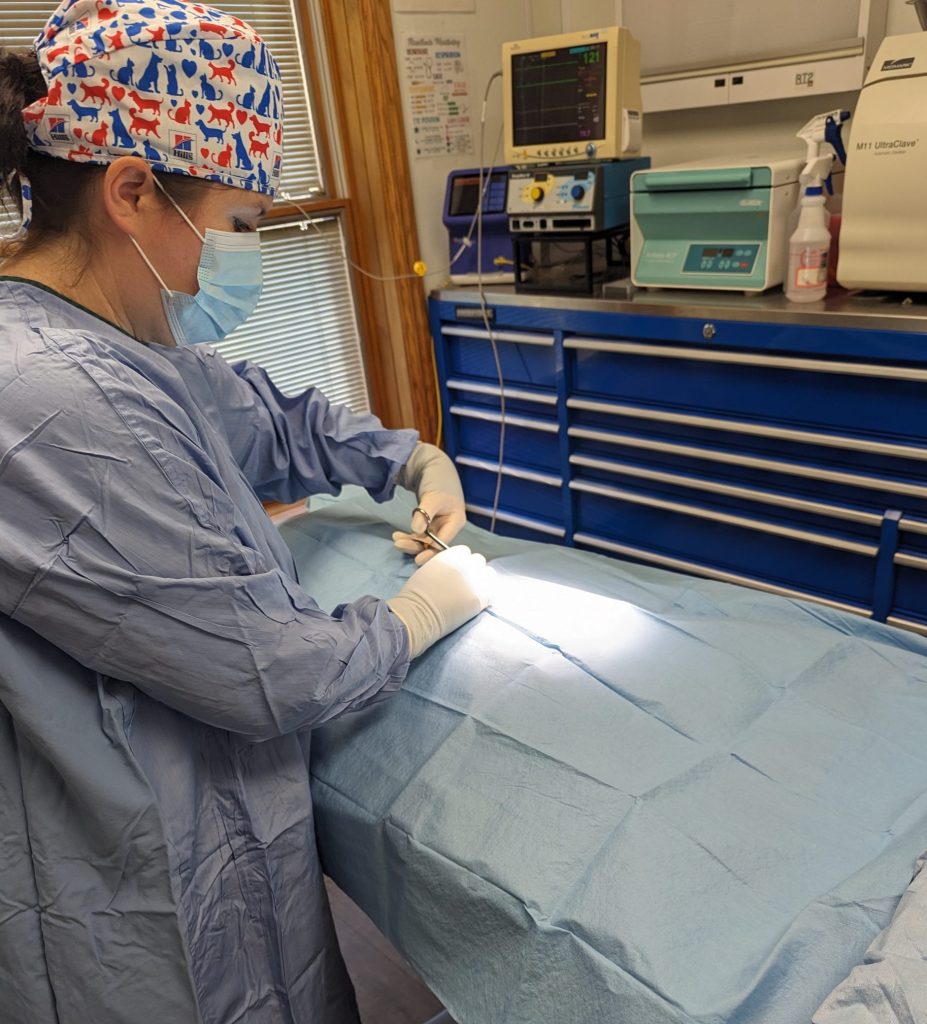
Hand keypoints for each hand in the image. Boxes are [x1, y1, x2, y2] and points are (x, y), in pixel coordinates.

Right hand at [386, 546, 493, 657]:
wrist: (419, 615)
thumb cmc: (416, 594)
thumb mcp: (428, 568)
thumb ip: (444, 563)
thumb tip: (452, 568)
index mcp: (452, 556)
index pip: (465, 551)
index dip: (460, 561)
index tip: (456, 570)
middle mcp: (467, 565)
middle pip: (478, 561)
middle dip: (472, 568)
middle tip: (464, 581)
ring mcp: (476, 581)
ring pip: (489, 573)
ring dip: (482, 579)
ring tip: (472, 590)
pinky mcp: (482, 598)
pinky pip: (492, 591)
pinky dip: (486, 594)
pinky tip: (476, 601)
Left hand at [393, 443, 465, 563]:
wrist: (431, 464)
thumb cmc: (438, 478)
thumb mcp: (433, 496)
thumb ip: (425, 513)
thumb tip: (416, 530)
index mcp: (456, 521)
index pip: (444, 542)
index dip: (431, 551)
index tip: (417, 559)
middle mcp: (448, 525)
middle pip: (433, 544)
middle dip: (416, 546)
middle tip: (399, 545)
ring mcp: (438, 524)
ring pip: (424, 540)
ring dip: (410, 542)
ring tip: (395, 539)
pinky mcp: (429, 521)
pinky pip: (419, 534)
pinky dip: (409, 535)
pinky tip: (397, 535)